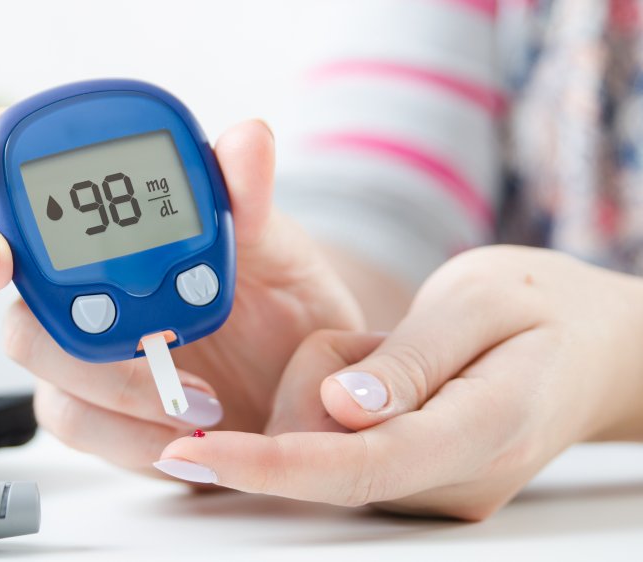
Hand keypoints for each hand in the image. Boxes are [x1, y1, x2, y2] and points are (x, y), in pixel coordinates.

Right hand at [0, 110, 376, 471]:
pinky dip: (123, 429)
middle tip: (0, 265)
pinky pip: (71, 417)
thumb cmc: (271, 299)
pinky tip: (178, 431)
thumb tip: (246, 138)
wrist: (294, 385)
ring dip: (99, 366)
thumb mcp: (270, 241)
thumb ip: (247, 195)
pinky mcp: (87, 405)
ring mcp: (70, 336)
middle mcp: (69, 268)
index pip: (15, 159)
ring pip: (27, 341)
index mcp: (103, 208)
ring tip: (189, 390)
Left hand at [154, 246, 642, 519]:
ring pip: (324, 451)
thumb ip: (409, 360)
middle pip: (326, 458)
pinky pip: (339, 448)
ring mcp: (434, 492)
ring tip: (393, 352)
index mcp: (482, 429)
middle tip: (370, 342)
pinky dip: (340, 405)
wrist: (593, 350)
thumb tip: (342, 408)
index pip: (359, 466)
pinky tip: (386, 377)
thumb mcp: (480, 301)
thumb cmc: (544, 310)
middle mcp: (453, 481)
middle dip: (306, 392)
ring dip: (326, 390)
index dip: (271, 464)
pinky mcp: (412, 485)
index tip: (200, 450)